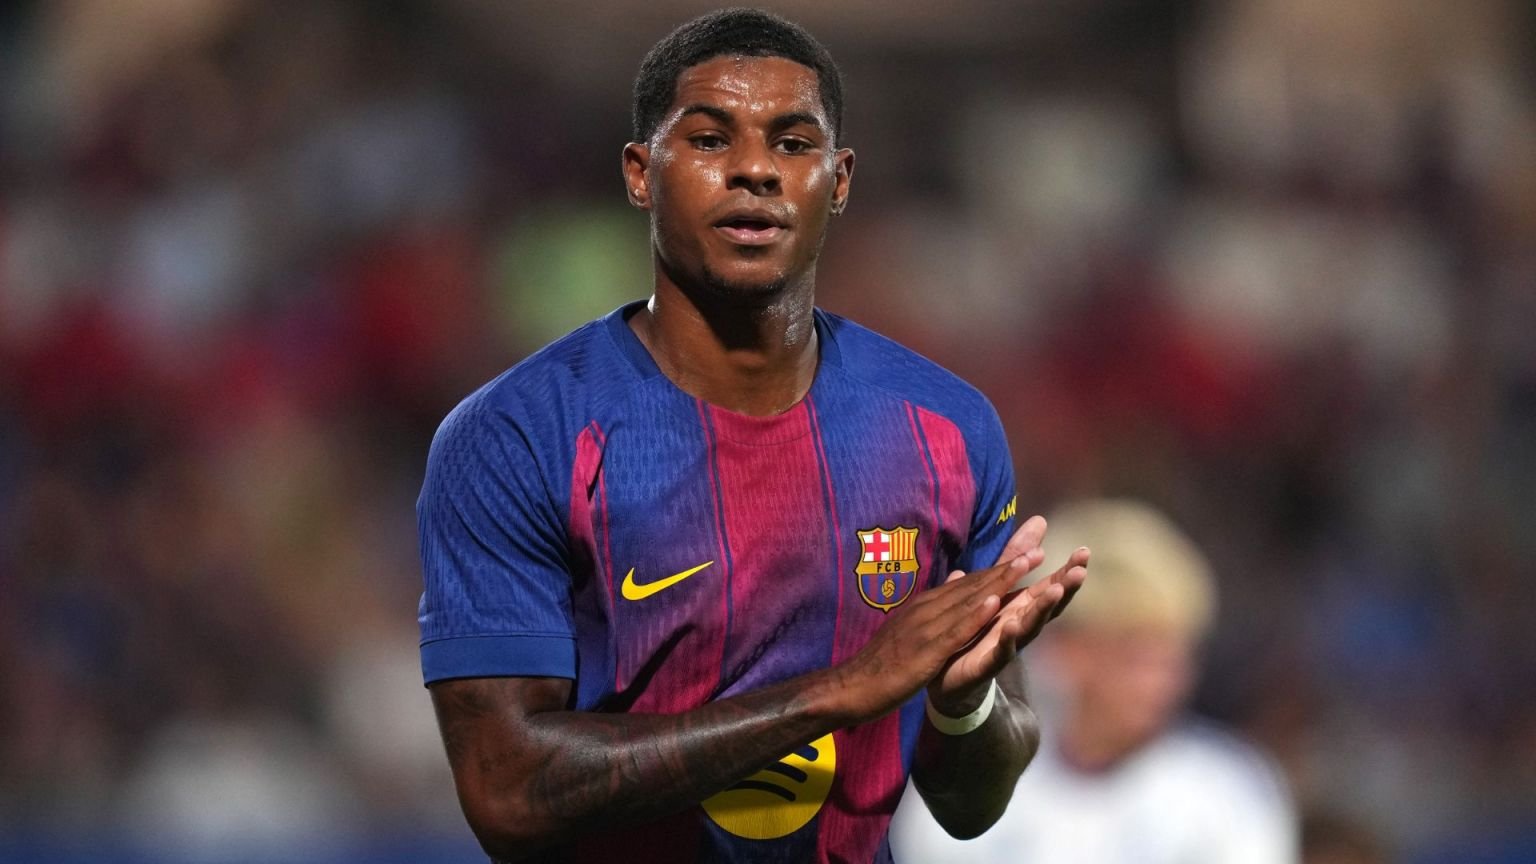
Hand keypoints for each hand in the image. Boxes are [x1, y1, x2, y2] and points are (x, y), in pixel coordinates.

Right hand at [831, 548, 1043, 722]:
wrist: (851, 687)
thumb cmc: (879, 662)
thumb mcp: (907, 629)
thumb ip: (931, 609)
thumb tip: (952, 584)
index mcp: (925, 606)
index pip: (967, 584)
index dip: (998, 570)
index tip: (1025, 556)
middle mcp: (927, 610)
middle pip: (973, 586)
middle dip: (1007, 568)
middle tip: (1037, 551)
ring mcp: (926, 628)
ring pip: (969, 601)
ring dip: (999, 582)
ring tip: (1026, 565)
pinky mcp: (925, 651)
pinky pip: (955, 631)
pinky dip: (976, 616)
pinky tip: (995, 604)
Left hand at [926, 515, 1087, 715]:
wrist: (947, 677)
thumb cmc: (977, 629)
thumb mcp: (995, 586)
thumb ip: (1014, 558)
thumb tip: (1038, 523)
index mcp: (1019, 607)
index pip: (1048, 587)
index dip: (1065, 571)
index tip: (1084, 552)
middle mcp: (1018, 625)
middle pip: (1046, 606)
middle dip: (1064, 588)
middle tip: (1080, 570)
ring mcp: (1006, 646)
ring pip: (1029, 627)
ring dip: (1042, 609)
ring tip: (1056, 591)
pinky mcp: (986, 664)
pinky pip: (1000, 650)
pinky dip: (1008, 637)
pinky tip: (1012, 622)